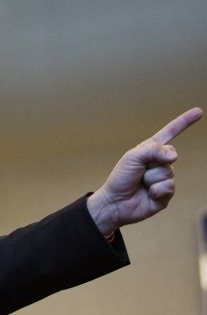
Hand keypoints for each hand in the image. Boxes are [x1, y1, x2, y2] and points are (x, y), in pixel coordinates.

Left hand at [87, 107, 202, 235]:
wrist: (115, 202)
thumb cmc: (120, 178)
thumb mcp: (132, 157)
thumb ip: (152, 150)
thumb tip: (174, 155)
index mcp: (150, 150)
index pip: (170, 133)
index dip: (184, 122)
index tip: (198, 111)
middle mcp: (160, 163)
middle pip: (170, 155)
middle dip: (152, 163)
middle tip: (139, 172)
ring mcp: (164, 178)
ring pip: (168, 173)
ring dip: (151, 179)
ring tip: (141, 184)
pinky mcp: (167, 194)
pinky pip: (169, 187)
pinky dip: (156, 190)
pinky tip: (148, 194)